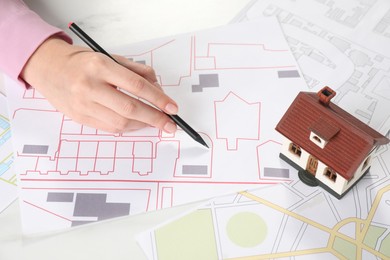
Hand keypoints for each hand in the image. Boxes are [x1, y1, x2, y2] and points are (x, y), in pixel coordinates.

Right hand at [20, 37, 177, 132]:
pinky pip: (110, 128)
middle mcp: (90, 87)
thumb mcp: (109, 57)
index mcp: (100, 66)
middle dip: (155, 119)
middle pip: (131, 108)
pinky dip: (127, 127)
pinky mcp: (80, 118)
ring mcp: (83, 105)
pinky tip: (136, 123)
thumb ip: (136, 71)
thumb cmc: (82, 62)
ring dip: (142, 125)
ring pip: (121, 123)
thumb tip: (158, 89)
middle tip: (170, 125)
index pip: (137, 86)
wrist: (48, 69)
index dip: (159, 99)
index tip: (172, 107)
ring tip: (154, 122)